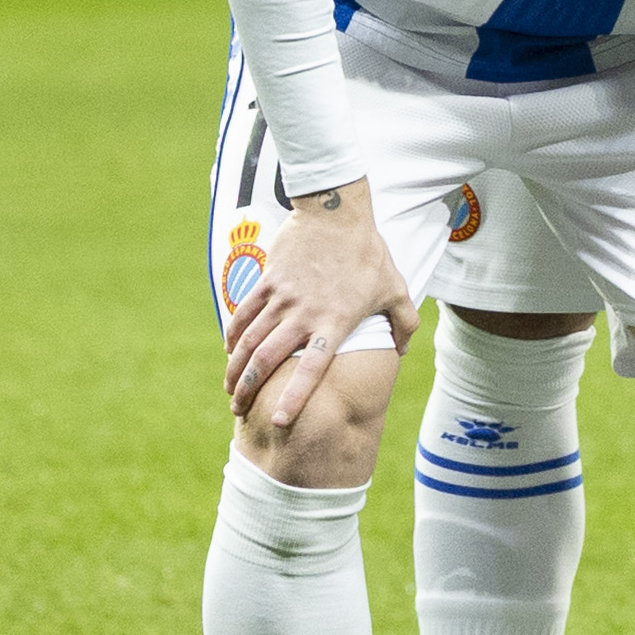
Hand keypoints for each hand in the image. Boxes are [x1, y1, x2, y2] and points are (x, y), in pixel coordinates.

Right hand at [225, 184, 417, 433]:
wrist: (336, 213)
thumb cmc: (370, 254)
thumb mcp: (396, 289)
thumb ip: (404, 323)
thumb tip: (403, 352)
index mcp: (336, 321)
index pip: (312, 367)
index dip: (295, 396)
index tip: (279, 421)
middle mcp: (304, 314)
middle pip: (268, 360)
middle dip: (249, 390)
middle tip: (238, 410)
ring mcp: (282, 298)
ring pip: (249, 341)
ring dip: (235, 368)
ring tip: (230, 389)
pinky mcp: (267, 281)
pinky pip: (243, 314)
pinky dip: (233, 335)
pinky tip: (230, 352)